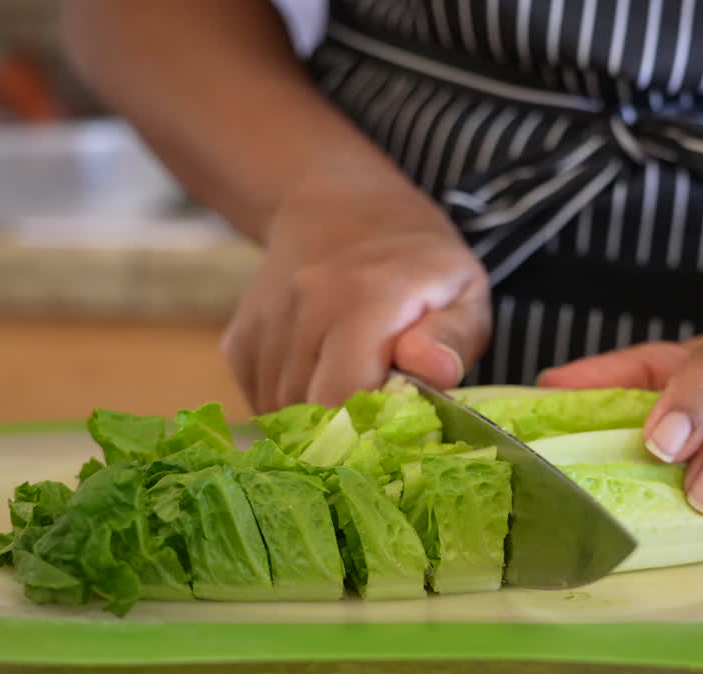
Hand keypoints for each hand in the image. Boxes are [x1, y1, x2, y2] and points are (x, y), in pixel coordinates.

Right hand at [222, 191, 490, 411]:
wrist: (338, 209)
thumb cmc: (417, 264)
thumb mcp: (463, 290)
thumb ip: (454, 335)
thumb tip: (435, 371)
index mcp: (369, 296)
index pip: (347, 392)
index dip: (370, 431)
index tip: (394, 435)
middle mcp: (307, 305)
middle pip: (311, 411)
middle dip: (346, 433)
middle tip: (377, 423)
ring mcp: (267, 322)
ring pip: (282, 413)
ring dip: (317, 421)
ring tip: (352, 391)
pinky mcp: (238, 340)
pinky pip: (259, 401)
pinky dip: (288, 409)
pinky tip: (319, 381)